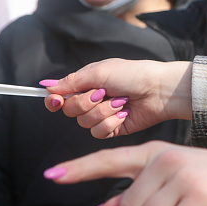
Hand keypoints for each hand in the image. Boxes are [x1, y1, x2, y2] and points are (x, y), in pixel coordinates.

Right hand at [43, 59, 193, 138]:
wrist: (159, 90)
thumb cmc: (133, 75)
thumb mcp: (99, 72)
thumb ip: (71, 81)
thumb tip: (46, 85)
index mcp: (87, 83)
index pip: (60, 96)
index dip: (54, 101)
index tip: (57, 101)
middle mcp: (92, 100)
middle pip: (70, 111)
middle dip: (85, 103)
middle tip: (103, 93)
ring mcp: (102, 115)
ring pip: (84, 123)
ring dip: (102, 111)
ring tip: (120, 101)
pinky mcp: (113, 129)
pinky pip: (99, 133)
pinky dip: (111, 122)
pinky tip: (124, 114)